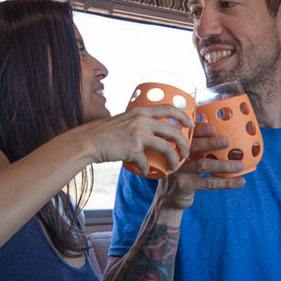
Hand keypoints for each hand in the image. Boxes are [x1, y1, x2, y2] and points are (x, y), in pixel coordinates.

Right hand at [75, 104, 193, 174]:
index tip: (191, 123)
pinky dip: (147, 169)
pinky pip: (147, 163)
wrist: (88, 141)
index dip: (184, 115)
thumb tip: (151, 128)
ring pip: (167, 148)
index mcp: (141, 111)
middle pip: (173, 131)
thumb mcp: (124, 119)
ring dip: (173, 159)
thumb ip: (138, 121)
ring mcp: (138, 135)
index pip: (169, 108)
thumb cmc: (104, 132)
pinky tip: (145, 172)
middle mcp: (142, 120)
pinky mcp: (133, 149)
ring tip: (174, 166)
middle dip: (184, 143)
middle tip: (186, 152)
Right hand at [158, 122, 246, 208]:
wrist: (168, 198)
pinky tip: (240, 181)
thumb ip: (199, 147)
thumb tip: (227, 135)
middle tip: (227, 141)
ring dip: (223, 165)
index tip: (213, 127)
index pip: (189, 134)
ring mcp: (179, 171)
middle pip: (193, 147)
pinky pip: (208, 183)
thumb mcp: (186, 158)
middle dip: (210, 143)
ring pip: (203, 165)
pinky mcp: (184, 186)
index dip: (200, 129)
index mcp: (178, 145)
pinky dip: (226, 182)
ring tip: (240, 165)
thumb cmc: (184, 173)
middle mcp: (177, 156)